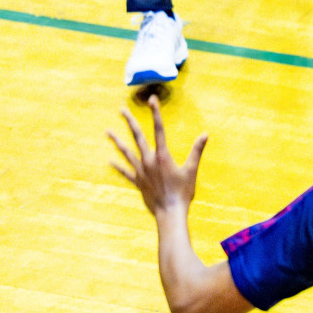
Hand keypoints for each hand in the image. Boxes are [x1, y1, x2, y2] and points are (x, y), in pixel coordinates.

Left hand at [108, 96, 207, 217]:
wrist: (169, 212)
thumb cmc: (183, 192)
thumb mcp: (192, 170)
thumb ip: (197, 151)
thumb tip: (205, 134)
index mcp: (162, 155)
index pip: (159, 129)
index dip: (155, 113)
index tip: (152, 100)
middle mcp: (148, 160)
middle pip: (137, 137)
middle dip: (130, 122)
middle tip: (121, 110)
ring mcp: (140, 171)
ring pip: (126, 152)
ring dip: (117, 141)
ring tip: (107, 132)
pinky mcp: (137, 182)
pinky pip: (125, 172)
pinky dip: (118, 166)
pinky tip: (110, 161)